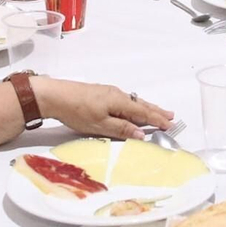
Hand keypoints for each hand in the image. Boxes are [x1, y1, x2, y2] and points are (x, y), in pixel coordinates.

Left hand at [33, 78, 173, 139]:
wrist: (54, 96)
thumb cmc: (77, 112)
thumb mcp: (100, 125)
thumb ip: (121, 129)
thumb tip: (141, 133)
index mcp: (119, 102)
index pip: (143, 112)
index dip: (157, 120)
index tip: (170, 125)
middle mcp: (117, 95)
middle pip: (141, 104)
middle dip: (156, 111)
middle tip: (171, 116)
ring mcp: (108, 93)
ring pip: (133, 102)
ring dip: (146, 108)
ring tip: (158, 112)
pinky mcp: (100, 94)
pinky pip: (125, 101)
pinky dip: (134, 106)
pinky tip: (133, 109)